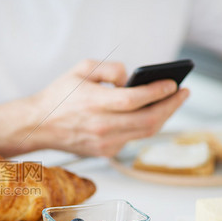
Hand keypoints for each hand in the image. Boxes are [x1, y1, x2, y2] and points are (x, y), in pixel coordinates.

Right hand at [30, 59, 189, 156]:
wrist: (38, 125)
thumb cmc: (58, 96)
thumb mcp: (81, 69)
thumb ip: (110, 69)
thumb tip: (130, 79)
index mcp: (95, 104)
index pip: (135, 99)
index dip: (158, 92)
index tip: (173, 83)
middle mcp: (102, 126)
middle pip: (148, 120)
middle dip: (171, 106)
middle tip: (183, 93)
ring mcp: (104, 142)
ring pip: (145, 132)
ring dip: (163, 117)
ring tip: (172, 102)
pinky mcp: (104, 152)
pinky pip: (132, 138)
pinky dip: (143, 126)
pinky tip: (149, 114)